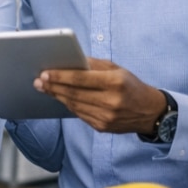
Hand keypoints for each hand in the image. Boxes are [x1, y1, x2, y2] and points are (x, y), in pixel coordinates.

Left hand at [35, 57, 165, 133]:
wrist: (150, 112)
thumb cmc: (130, 85)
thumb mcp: (117, 69)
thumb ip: (93, 65)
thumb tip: (69, 61)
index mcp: (116, 83)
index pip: (81, 79)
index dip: (60, 76)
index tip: (44, 73)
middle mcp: (111, 101)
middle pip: (74, 93)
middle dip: (53, 86)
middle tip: (38, 81)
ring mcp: (106, 117)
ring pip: (73, 105)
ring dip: (56, 96)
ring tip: (44, 87)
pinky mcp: (102, 127)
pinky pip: (79, 114)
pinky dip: (67, 104)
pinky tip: (59, 97)